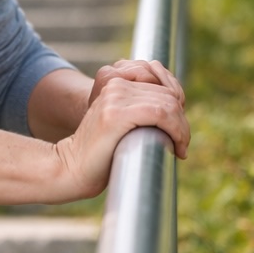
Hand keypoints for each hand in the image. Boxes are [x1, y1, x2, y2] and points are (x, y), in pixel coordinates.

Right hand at [55, 59, 189, 197]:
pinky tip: (175, 147)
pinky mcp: (116, 114)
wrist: (71, 168)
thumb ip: (141, 113)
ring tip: (179, 148)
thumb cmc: (100, 155)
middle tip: (181, 145)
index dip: (178, 111)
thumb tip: (178, 112)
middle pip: (168, 95)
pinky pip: (160, 113)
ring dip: (182, 129)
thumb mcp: (122, 126)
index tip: (179, 135)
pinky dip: (176, 130)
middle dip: (182, 121)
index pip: (163, 88)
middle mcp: (116, 86)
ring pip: (168, 104)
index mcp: (117, 84)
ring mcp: (115, 98)